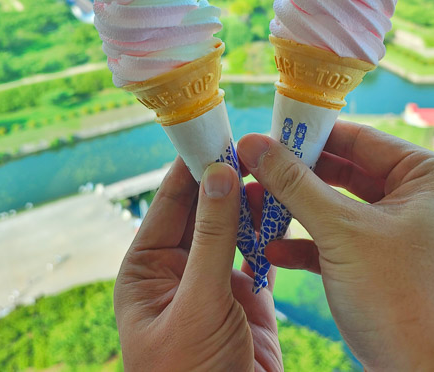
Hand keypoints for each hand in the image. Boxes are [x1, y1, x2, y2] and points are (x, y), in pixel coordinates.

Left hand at [114, 157, 281, 371]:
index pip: (169, 203)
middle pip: (203, 210)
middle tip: (253, 145)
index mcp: (147, 270)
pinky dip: (274, 234)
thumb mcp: (198, 303)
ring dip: (253, 203)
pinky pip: (261, 254)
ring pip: (234, 229)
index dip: (191, 166)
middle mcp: (179, 271)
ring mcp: (214, 284)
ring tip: (274, 172)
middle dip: (226, 178)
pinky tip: (286, 210)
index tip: (214, 130)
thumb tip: (219, 174)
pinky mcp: (248, 299)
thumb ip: (212, 239)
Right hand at [237, 121, 433, 370]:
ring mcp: (408, 236)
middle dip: (298, 178)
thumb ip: (295, 184)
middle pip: (348, 174)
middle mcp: (424, 200)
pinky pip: (347, 244)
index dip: (310, 136)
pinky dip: (313, 246)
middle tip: (254, 170)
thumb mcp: (342, 233)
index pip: (361, 139)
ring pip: (343, 211)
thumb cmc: (402, 297)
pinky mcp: (392, 268)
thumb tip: (254, 143)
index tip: (266, 134)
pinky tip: (273, 252)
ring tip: (254, 208)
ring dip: (299, 213)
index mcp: (430, 177)